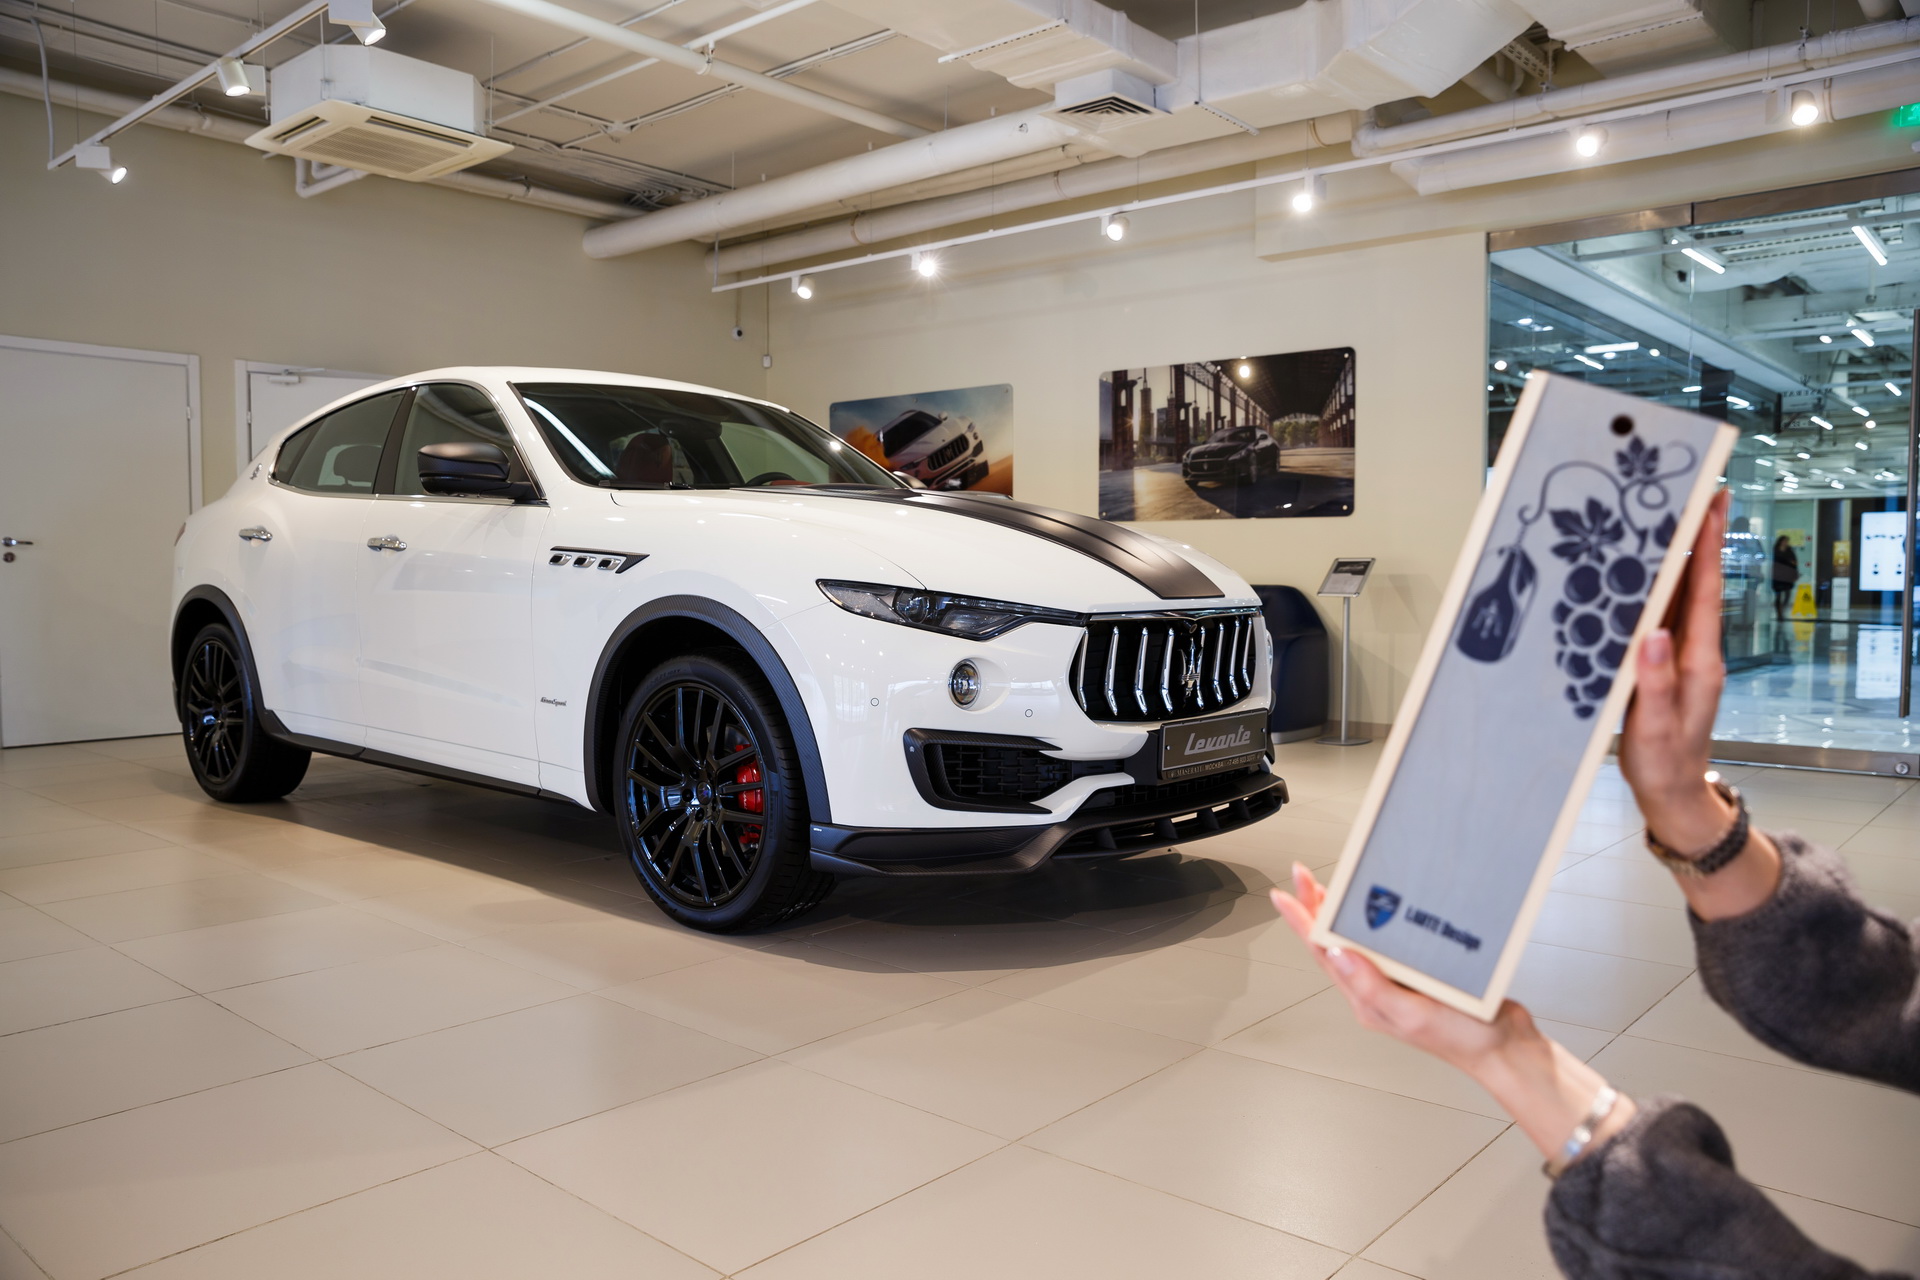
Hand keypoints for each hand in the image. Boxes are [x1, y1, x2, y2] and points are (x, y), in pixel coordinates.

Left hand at [1270, 863, 1542, 1074]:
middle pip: (1335, 942)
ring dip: (1343, 910)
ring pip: (1361, 938)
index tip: (1284, 895)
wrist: (1506, 1048)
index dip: (1301, 922)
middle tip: (1304, 877)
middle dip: (1317, 907)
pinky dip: (1381, 917)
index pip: (1323, 954)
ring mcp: (1398, 979)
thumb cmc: (1464, 1040)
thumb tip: (1336, 954)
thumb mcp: (1411, 1014)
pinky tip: (1381, 903)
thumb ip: (1371, 986)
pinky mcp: (1421, 971)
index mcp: (1366, 999)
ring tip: (1327, 886)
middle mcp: (1377, 988)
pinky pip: (1391, 940)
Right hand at [1619, 489, 1732, 852]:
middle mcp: (1695, 652)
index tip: (1710, 505)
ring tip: (1665, 519)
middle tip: (1692, 493)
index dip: (1707, 547)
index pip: (1705, 592)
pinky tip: (1639, 575)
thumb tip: (1652, 634)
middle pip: (1697, 584)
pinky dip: (1654, 589)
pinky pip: (1660, 618)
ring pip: (1678, 597)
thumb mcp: (1658, 727)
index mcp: (1699, 662)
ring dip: (1675, 558)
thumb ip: (1657, 682)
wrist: (1673, 794)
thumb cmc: (1666, 764)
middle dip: (1696, 538)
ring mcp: (1680, 657)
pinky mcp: (1664, 666)